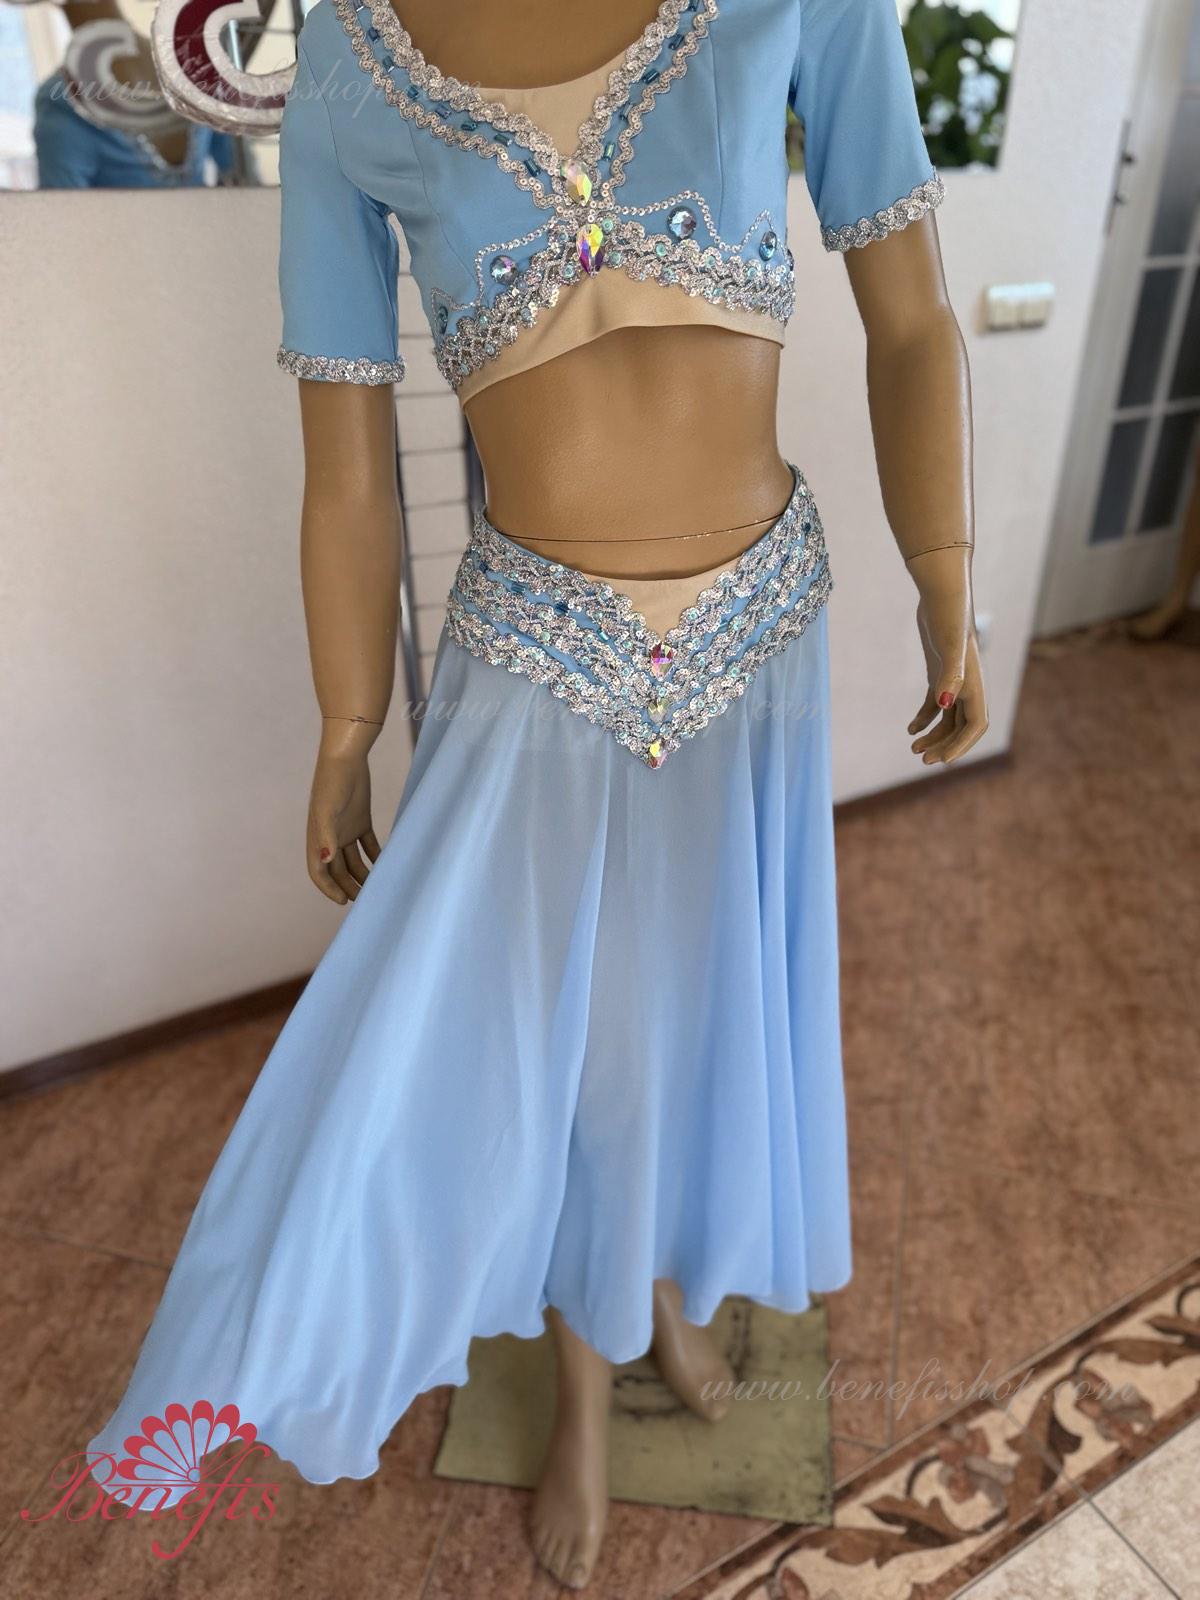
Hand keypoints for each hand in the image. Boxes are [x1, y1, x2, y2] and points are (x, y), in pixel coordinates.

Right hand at [306, 722, 381, 903]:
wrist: (346, 759)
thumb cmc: (332, 784)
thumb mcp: (328, 811)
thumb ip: (326, 837)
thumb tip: (326, 862)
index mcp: (317, 838)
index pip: (319, 872)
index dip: (329, 888)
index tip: (344, 901)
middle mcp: (330, 837)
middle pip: (338, 871)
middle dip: (349, 886)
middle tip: (366, 900)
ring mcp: (346, 829)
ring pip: (354, 861)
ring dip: (363, 875)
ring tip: (378, 887)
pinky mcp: (361, 820)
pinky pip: (368, 845)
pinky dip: (376, 857)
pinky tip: (387, 866)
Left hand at [905, 546, 988, 765]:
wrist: (940, 593)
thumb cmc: (947, 616)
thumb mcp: (948, 645)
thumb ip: (949, 674)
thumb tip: (944, 705)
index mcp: (975, 683)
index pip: (976, 725)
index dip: (961, 745)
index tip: (941, 759)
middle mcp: (968, 684)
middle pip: (961, 726)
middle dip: (944, 744)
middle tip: (921, 759)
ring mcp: (953, 678)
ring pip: (948, 718)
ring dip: (934, 735)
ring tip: (913, 748)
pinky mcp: (939, 671)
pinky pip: (935, 703)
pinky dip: (925, 718)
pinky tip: (910, 729)